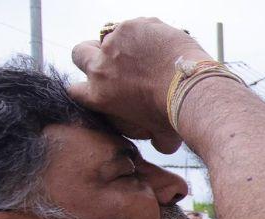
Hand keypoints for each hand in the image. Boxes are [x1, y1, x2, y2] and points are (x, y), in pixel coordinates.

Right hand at [70, 18, 211, 153]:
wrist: (190, 89)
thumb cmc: (177, 118)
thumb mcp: (162, 139)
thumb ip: (154, 139)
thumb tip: (161, 145)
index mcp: (99, 96)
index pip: (75, 89)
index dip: (87, 86)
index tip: (102, 84)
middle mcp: (100, 68)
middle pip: (79, 52)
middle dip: (92, 54)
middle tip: (115, 60)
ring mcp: (115, 43)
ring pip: (111, 35)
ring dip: (126, 43)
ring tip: (150, 52)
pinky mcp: (133, 26)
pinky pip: (137, 26)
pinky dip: (148, 33)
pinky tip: (164, 44)